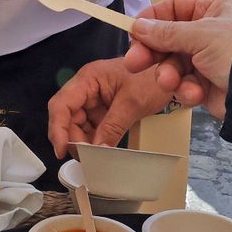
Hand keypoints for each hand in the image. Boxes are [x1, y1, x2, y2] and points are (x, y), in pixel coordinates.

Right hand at [47, 57, 174, 157]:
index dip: (58, 129)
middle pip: (67, 116)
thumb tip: (96, 153)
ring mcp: (94, 98)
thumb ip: (112, 127)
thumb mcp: (132, 103)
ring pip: (78, 124)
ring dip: (83, 141)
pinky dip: (94, 140)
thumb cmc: (151, 79)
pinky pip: (92, 126)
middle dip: (72, 138)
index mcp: (88, 79)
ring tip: (93, 158)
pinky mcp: (104, 108)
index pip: (61, 105)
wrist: (173, 73)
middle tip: (85, 158)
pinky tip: (100, 151)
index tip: (62, 151)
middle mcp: (86, 87)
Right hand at [124, 0, 231, 119]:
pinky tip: (194, 94)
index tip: (133, 34)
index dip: (151, 20)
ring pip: (173, 63)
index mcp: (212, 8)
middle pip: (167, 38)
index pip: (173, 8)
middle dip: (152, 53)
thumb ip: (166, 32)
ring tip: (170, 83)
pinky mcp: (207, 84)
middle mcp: (209, 30)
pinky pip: (185, 83)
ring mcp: (208, 58)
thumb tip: (136, 26)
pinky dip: (185, 90)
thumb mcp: (201, 35)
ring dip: (168, 74)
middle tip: (134, 63)